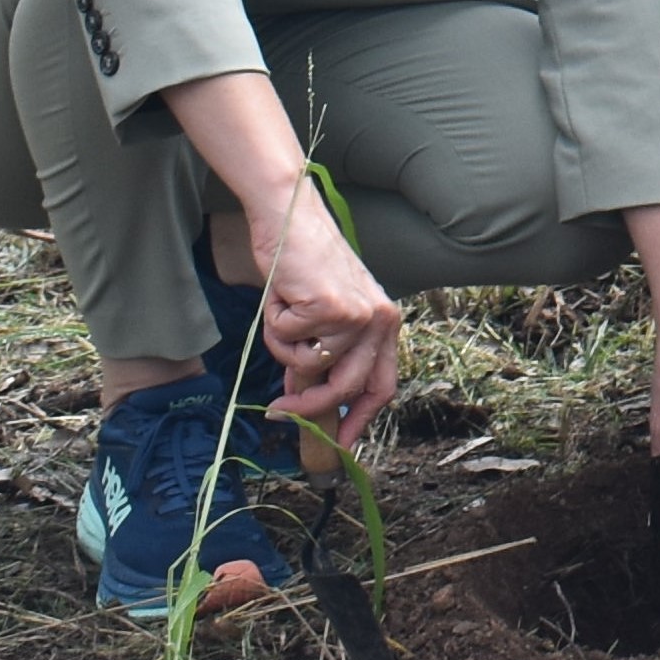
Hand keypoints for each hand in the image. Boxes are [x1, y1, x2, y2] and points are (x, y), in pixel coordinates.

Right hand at [245, 190, 401, 450]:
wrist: (290, 215)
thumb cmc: (303, 263)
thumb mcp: (323, 315)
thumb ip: (324, 355)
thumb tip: (308, 400)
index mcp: (384, 322)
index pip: (382, 385)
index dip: (360, 420)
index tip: (340, 444)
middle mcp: (379, 320)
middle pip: (346, 388)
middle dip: (309, 407)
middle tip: (278, 412)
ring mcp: (356, 315)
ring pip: (309, 366)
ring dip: (283, 348)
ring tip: (281, 314)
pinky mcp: (329, 308)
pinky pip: (288, 341)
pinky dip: (275, 324)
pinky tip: (282, 293)